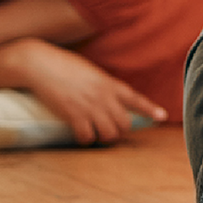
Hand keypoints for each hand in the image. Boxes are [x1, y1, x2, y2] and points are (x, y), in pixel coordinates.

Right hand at [8, 40, 165, 144]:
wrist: (41, 64)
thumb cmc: (63, 65)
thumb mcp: (90, 72)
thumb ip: (102, 85)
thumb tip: (107, 98)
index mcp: (109, 83)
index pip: (135, 99)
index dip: (150, 109)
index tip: (161, 117)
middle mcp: (104, 97)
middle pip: (124, 124)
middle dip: (118, 130)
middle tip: (108, 129)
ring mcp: (90, 107)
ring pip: (109, 134)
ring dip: (103, 137)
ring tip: (94, 132)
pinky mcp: (74, 116)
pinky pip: (87, 137)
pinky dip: (84, 139)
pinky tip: (79, 134)